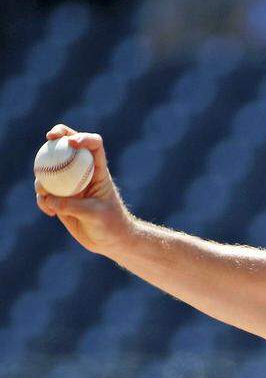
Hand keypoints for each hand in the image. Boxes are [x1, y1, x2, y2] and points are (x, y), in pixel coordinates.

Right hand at [35, 124, 134, 255]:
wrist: (109, 241)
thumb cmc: (110, 225)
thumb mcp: (95, 215)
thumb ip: (72, 206)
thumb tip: (48, 198)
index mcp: (98, 170)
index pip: (94, 146)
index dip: (84, 137)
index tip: (72, 142)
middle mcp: (82, 172)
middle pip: (69, 146)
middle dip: (58, 135)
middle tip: (49, 137)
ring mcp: (69, 184)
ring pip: (50, 169)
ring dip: (43, 177)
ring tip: (47, 196)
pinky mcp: (59, 198)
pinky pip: (44, 194)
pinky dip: (43, 200)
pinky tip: (50, 213)